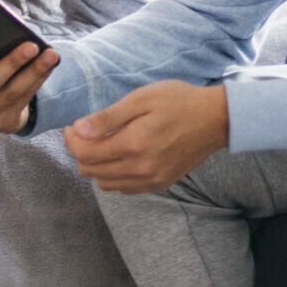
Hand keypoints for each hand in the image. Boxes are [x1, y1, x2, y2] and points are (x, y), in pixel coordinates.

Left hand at [62, 80, 228, 192]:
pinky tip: (122, 156)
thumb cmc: (179, 101)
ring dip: (96, 165)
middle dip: (80, 151)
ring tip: (104, 144)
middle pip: (89, 171)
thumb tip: (78, 130)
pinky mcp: (159, 184)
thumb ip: (108, 117)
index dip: (71, 139)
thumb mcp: (142, 98)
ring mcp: (150, 180)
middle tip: (85, 132)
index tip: (73, 125)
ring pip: (104, 183)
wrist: (215, 120)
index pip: (84, 152)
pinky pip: (124, 188)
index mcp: (133, 144)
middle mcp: (139, 168)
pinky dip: (114, 175)